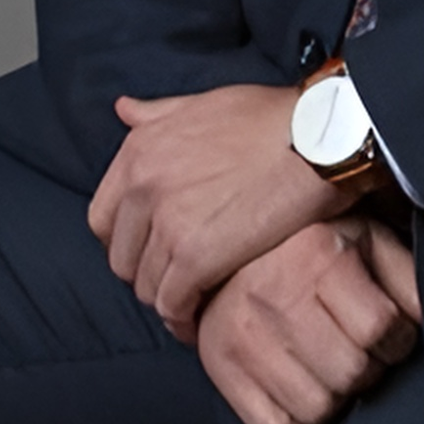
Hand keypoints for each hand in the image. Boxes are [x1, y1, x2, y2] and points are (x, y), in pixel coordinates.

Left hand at [90, 84, 331, 336]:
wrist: (321, 138)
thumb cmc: (274, 118)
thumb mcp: (204, 103)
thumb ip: (158, 113)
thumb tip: (123, 111)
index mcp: (139, 152)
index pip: (102, 219)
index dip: (126, 244)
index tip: (152, 254)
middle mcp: (141, 187)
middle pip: (121, 259)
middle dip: (147, 276)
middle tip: (178, 284)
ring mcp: (166, 224)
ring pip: (145, 287)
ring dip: (167, 301)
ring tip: (194, 306)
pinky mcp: (195, 257)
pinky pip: (172, 304)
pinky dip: (184, 319)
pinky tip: (202, 321)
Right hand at [196, 217, 422, 423]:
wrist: (226, 254)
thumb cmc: (314, 251)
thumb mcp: (367, 242)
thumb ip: (405, 276)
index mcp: (317, 253)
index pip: (382, 329)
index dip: (397, 340)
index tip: (388, 333)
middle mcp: (273, 293)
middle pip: (351, 373)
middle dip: (367, 370)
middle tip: (356, 353)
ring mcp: (241, 336)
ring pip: (317, 408)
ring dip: (335, 399)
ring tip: (328, 372)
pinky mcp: (219, 369)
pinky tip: (300, 393)